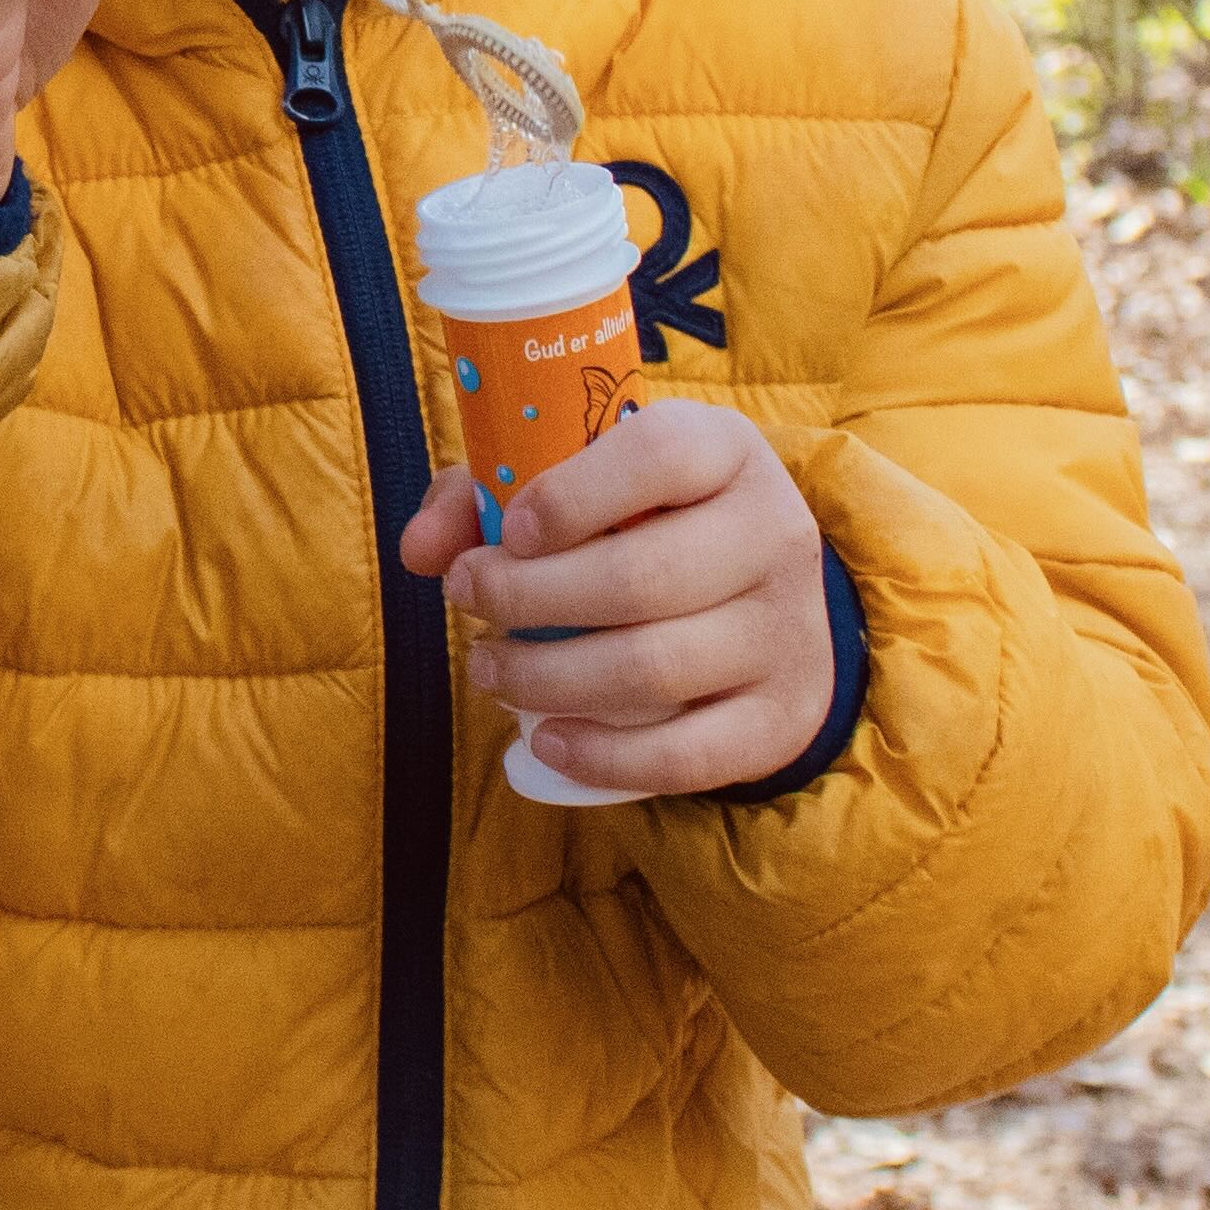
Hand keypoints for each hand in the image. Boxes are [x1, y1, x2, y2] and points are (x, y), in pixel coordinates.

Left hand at [396, 398, 836, 800]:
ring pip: (653, 669)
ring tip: (487, 667)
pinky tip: (546, 739)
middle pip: (642, 578)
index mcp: (727, 452)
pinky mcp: (782, 717)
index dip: (571, 495)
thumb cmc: (647, 523)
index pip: (661, 456)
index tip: (508, 531)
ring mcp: (787, 631)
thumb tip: (422, 550)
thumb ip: (485, 496)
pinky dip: (603, 757)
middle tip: (467, 598)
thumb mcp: (581, 482)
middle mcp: (774, 534)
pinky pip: (688, 755)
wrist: (768, 598)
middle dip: (526, 597)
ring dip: (544, 678)